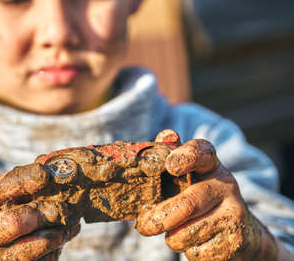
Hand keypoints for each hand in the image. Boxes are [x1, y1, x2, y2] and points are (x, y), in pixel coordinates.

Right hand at [0, 164, 79, 260]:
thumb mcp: (3, 199)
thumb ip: (21, 182)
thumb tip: (47, 161)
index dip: (23, 180)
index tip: (45, 173)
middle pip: (14, 222)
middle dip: (43, 212)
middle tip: (63, 205)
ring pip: (32, 246)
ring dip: (57, 232)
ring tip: (71, 222)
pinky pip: (42, 260)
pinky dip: (57, 246)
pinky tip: (65, 234)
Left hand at [136, 137, 284, 259]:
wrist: (240, 231)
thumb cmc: (201, 196)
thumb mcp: (190, 175)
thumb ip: (173, 155)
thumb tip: (165, 135)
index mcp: (211, 164)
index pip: (202, 152)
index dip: (185, 157)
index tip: (170, 165)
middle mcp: (225, 185)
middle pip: (188, 204)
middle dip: (160, 217)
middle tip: (143, 226)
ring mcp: (233, 214)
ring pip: (187, 233)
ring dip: (172, 237)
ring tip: (176, 230)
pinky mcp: (234, 241)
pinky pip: (196, 252)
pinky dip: (188, 251)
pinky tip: (196, 241)